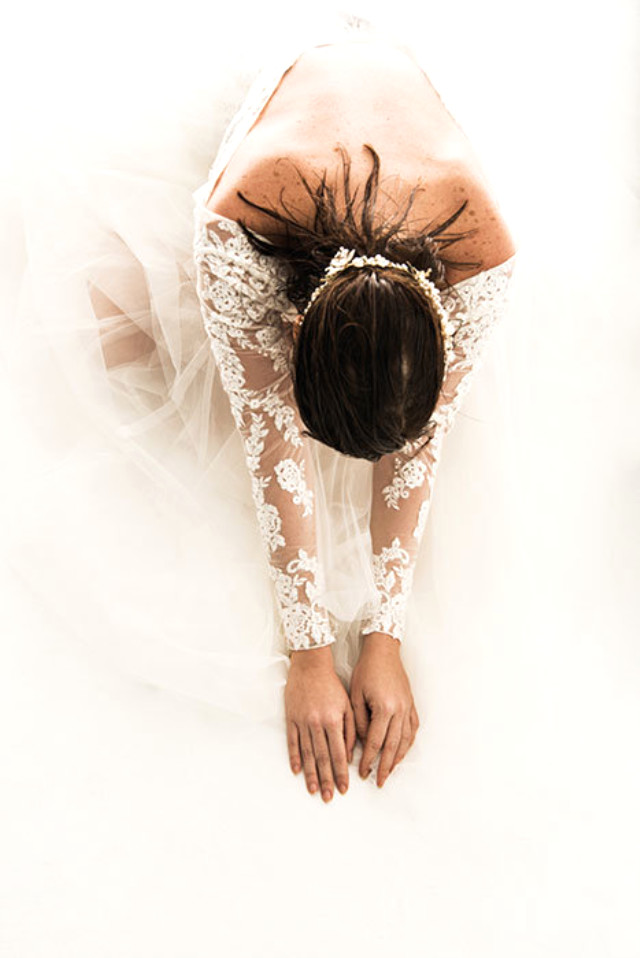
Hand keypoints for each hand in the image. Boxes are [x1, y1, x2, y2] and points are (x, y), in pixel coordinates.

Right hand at [285, 645, 356, 801]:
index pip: (339, 753)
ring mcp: (302, 722)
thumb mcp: (347, 704)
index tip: (344, 789)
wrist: (310, 665)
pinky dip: (294, 757)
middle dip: (327, 779)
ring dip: (310, 774)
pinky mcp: (291, 718)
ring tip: (314, 790)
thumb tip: (351, 754)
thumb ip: (351, 730)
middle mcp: (317, 723)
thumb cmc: (332, 685)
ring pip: (307, 753)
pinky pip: (292, 742)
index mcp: (334, 720)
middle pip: (322, 758)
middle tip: (329, 797)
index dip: (342, 772)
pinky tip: (296, 771)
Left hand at [350, 632, 419, 786]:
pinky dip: (408, 743)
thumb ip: (359, 721)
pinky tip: (402, 751)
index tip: (363, 773)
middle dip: (386, 767)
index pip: (376, 742)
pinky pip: (413, 729)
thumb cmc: (366, 670)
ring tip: (390, 771)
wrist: (383, 650)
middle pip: (394, 746)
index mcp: (384, 708)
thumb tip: (362, 743)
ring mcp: (408, 707)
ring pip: (406, 740)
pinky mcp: (411, 704)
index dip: (369, 760)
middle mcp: (400, 710)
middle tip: (379, 782)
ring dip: (399, 759)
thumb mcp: (355, 695)